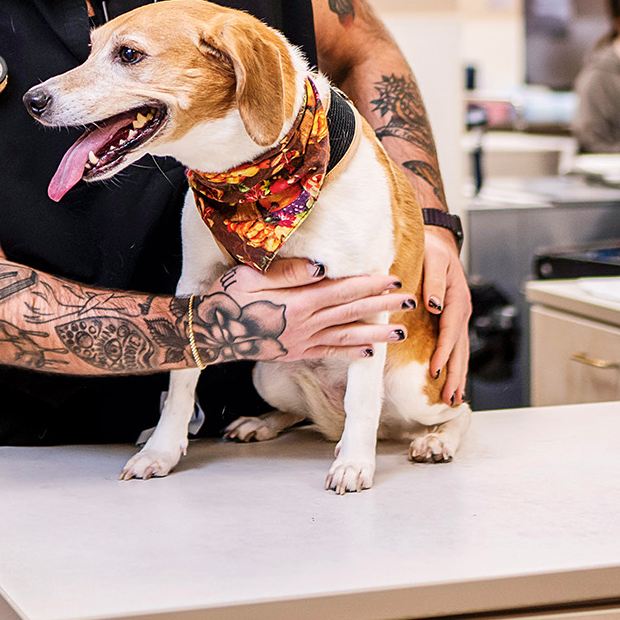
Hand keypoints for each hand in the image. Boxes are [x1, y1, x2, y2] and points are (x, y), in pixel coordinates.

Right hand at [192, 258, 406, 363]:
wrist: (209, 333)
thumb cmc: (226, 297)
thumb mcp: (250, 275)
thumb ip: (288, 271)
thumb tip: (323, 266)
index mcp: (296, 302)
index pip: (341, 291)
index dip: (369, 285)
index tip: (393, 279)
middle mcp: (304, 325)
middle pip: (351, 313)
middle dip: (382, 307)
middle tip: (410, 302)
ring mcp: (302, 342)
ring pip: (347, 337)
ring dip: (376, 333)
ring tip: (401, 332)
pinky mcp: (297, 353)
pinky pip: (330, 353)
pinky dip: (352, 353)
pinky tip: (371, 352)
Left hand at [422, 226, 470, 406]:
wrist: (438, 241)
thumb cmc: (432, 249)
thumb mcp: (433, 259)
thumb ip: (435, 282)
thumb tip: (434, 305)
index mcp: (457, 299)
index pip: (450, 332)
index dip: (443, 353)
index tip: (435, 372)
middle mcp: (461, 311)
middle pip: (460, 349)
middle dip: (456, 375)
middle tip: (451, 398)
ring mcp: (459, 316)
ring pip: (461, 351)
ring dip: (459, 375)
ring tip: (455, 397)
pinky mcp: (453, 318)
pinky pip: (456, 345)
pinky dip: (455, 363)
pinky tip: (452, 378)